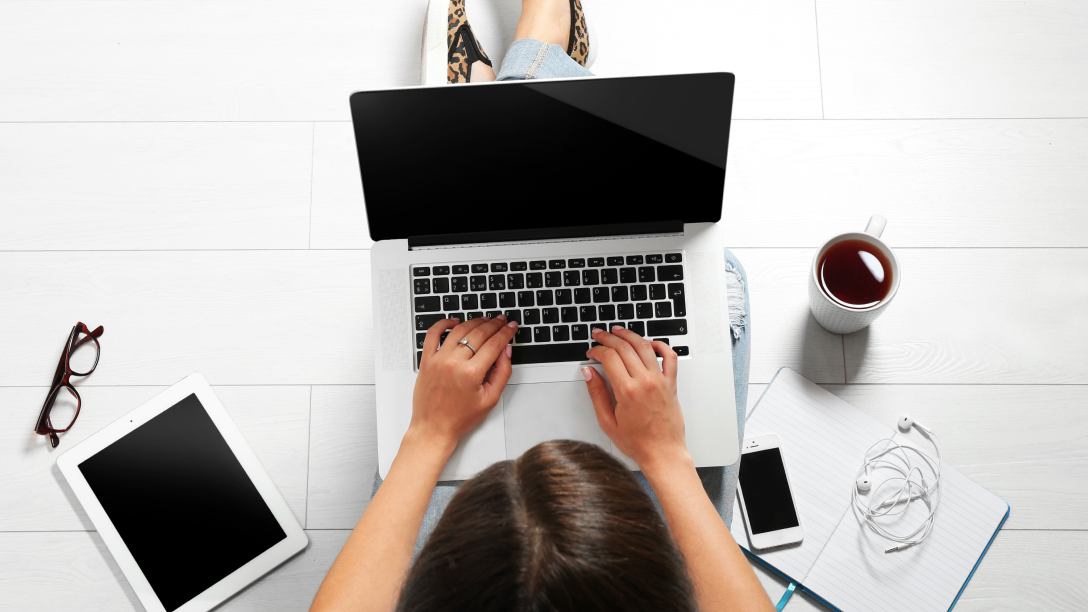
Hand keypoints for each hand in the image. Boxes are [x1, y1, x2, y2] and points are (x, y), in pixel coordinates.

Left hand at [410, 316, 517, 447]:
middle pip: (479, 333)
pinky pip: (433, 334)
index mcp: (472, 373)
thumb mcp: (490, 399)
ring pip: (460, 330)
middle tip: (502, 320)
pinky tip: (455, 321)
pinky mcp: (426, 360)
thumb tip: (506, 350)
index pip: (494, 344)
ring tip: (485, 320)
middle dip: (494, 324)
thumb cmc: (460, 418)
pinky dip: (444, 323)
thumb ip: (502, 372)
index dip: (506, 332)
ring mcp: (438, 359)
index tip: (512, 326)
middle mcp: (454, 363)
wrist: (434, 428)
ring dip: (475, 321)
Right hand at [583, 327, 689, 471]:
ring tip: (619, 331)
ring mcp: (660, 381)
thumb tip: (589, 373)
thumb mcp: (607, 421)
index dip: (597, 350)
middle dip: (608, 337)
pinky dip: (660, 345)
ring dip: (630, 335)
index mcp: (627, 391)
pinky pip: (670, 357)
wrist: (663, 453)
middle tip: (599, 335)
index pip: (609, 357)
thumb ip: (597, 394)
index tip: (591, 352)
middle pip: (624, 347)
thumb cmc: (638, 442)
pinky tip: (649, 343)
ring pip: (644, 346)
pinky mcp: (671, 384)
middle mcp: (645, 382)